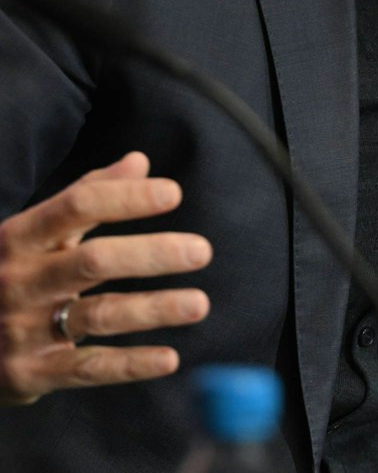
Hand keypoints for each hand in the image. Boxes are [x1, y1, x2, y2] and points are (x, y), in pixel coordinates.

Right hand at [0, 152, 211, 405]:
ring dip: (152, 309)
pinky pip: (87, 368)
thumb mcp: (34, 233)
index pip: (75, 207)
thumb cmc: (8, 275)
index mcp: (18, 238)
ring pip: (97, 314)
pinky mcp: (28, 373)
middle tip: (201, 251)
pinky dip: (130, 364)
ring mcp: (21, 328)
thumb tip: (138, 161)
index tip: (173, 194)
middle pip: (92, 261)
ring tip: (199, 304)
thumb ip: (86, 196)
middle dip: (150, 254)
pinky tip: (169, 358)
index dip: (126, 198)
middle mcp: (18, 281)